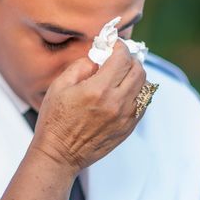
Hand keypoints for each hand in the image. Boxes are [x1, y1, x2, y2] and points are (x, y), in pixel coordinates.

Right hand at [32, 41, 145, 173]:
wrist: (60, 154)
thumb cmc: (55, 120)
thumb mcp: (59, 86)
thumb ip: (81, 66)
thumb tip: (98, 58)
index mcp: (98, 90)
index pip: (122, 58)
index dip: (119, 46)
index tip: (113, 44)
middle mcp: (116, 103)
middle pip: (139, 70)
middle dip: (130, 59)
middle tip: (118, 58)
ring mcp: (125, 117)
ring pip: (145, 87)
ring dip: (135, 76)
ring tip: (120, 76)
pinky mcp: (128, 128)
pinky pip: (142, 104)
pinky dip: (136, 93)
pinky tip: (121, 93)